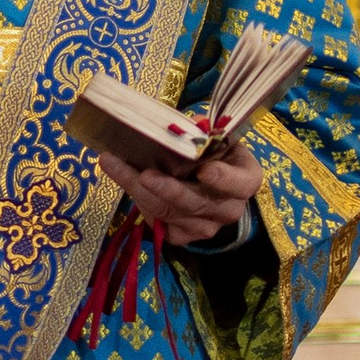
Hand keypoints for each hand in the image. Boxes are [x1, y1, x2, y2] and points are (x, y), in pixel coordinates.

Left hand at [91, 137, 261, 251]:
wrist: (211, 180)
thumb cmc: (214, 152)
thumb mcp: (217, 137)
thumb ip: (204, 132)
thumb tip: (188, 123)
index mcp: (245, 180)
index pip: (238, 183)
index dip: (222, 178)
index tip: (203, 169)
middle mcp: (229, 209)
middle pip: (194, 202)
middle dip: (167, 188)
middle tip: (143, 174)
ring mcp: (207, 227)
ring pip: (169, 213)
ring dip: (138, 190)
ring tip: (114, 165)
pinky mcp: (185, 237)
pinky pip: (159, 224)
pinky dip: (140, 204)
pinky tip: (126, 182)